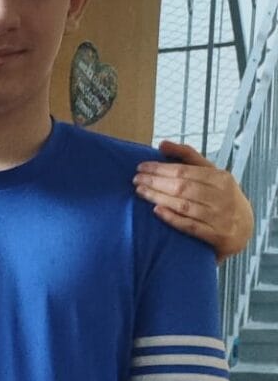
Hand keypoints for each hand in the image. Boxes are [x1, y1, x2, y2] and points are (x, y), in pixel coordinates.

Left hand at [133, 142, 252, 258]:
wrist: (245, 229)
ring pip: (184, 205)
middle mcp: (220, 195)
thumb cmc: (223, 197)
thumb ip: (188, 157)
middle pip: (183, 186)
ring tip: (140, 192)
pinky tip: (157, 211)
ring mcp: (218, 216)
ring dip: (159, 197)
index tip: (141, 167)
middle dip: (156, 182)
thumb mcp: (212, 174)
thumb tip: (162, 144)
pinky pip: (190, 226)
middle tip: (136, 179)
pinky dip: (172, 218)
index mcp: (220, 177)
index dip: (161, 168)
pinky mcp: (215, 235)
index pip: (185, 170)